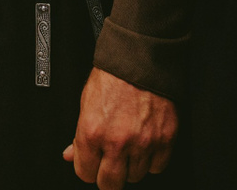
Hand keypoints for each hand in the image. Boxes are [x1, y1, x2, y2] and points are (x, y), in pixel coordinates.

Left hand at [64, 68, 176, 188]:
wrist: (142, 58)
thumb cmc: (112, 76)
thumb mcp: (86, 102)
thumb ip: (79, 135)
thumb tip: (71, 155)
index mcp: (92, 132)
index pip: (85, 174)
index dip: (88, 169)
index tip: (92, 165)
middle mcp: (117, 141)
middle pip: (110, 184)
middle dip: (108, 178)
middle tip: (110, 166)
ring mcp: (143, 142)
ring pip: (135, 177)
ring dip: (131, 166)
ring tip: (130, 146)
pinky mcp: (165, 139)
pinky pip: (157, 166)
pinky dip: (152, 160)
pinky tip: (146, 145)